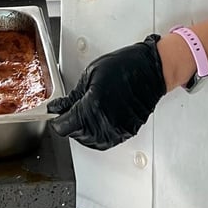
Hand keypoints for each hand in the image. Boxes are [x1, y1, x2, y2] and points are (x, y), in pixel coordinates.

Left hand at [48, 35, 165, 149]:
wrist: (152, 70)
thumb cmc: (126, 66)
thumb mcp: (90, 74)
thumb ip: (73, 96)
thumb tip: (60, 108)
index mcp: (92, 107)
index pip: (63, 126)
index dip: (56, 119)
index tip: (56, 113)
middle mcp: (104, 123)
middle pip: (74, 135)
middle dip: (69, 122)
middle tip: (69, 108)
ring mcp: (116, 130)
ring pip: (88, 141)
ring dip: (81, 130)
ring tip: (83, 113)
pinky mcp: (125, 133)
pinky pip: (103, 141)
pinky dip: (95, 133)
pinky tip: (96, 120)